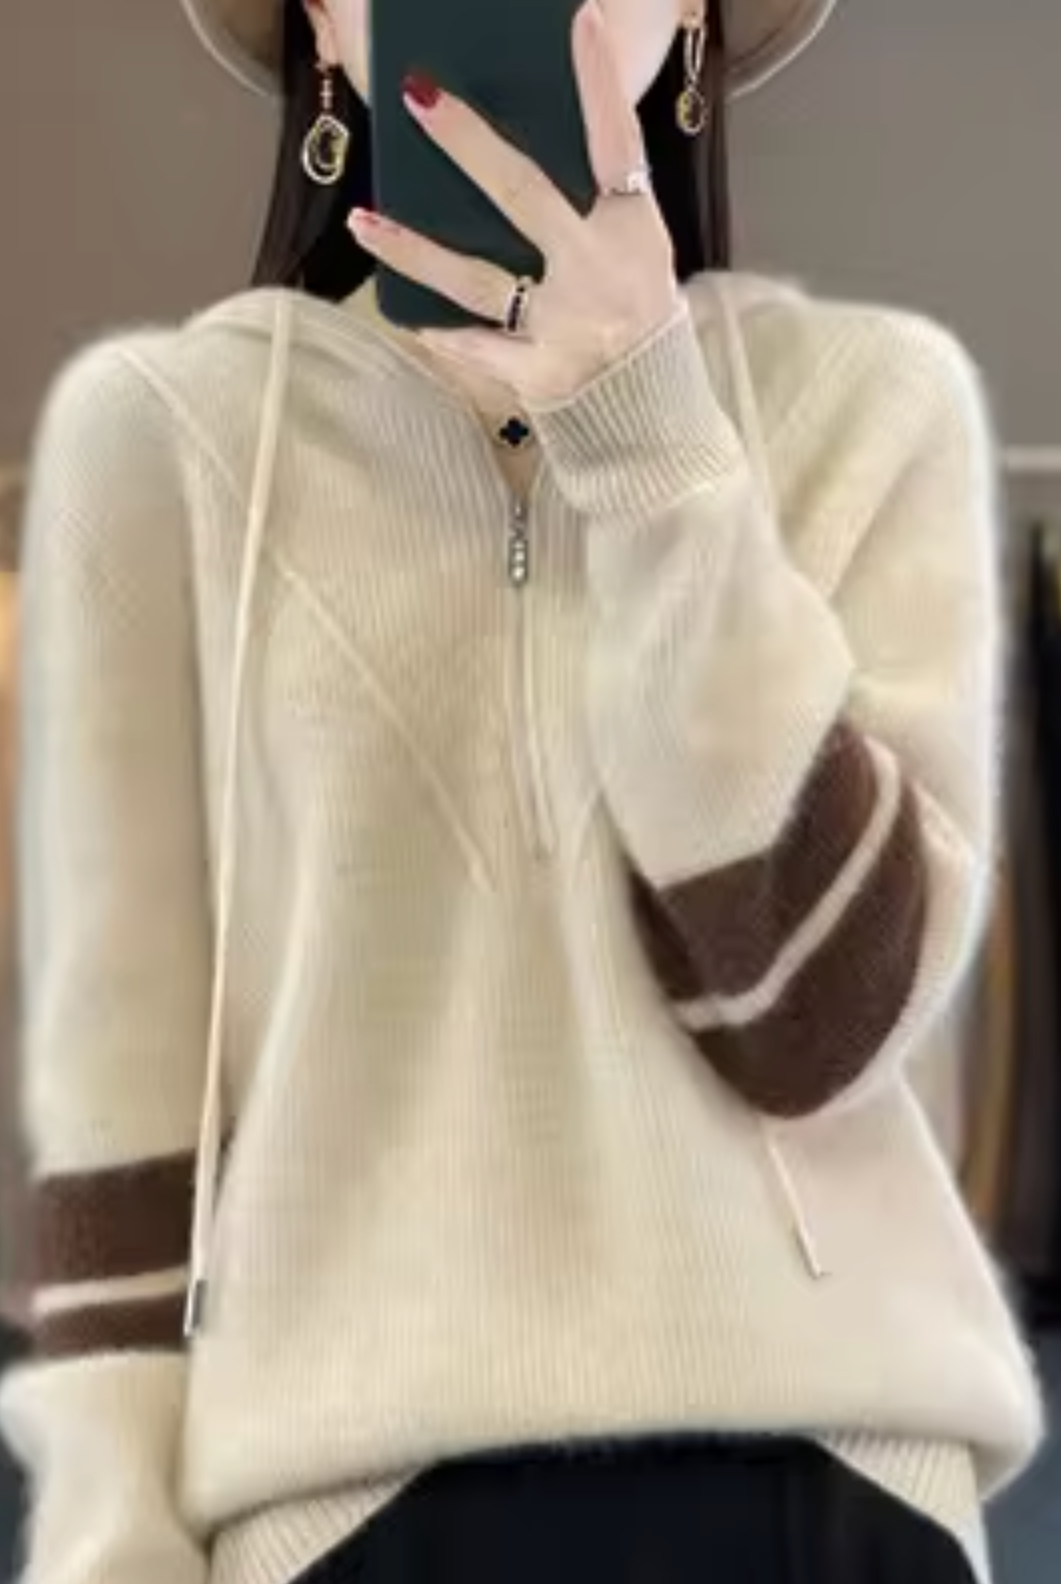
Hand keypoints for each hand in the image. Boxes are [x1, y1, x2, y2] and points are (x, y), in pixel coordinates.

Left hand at [349, 0, 680, 406]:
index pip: (616, 144)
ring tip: (364, 219)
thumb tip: (523, 161)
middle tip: (419, 97)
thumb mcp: (643, 257)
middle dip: (469, 144)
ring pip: (474, 278)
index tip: (581, 20)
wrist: (658, 418)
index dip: (599, 84)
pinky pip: (479, 349)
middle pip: (523, 196)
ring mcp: (561, 326)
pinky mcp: (536, 374)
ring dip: (415, 249)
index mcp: (631, 234)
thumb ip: (600, 208)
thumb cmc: (646, 326)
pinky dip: (448, 339)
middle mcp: (595, 272)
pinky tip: (410, 322)